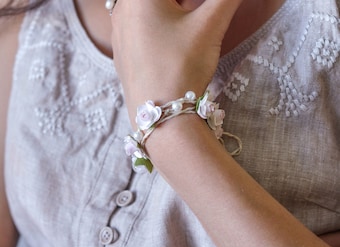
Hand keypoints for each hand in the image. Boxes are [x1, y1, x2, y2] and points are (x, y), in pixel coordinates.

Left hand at [110, 0, 241, 123]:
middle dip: (180, 4)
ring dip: (165, 8)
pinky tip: (166, 37)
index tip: (202, 10)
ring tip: (184, 17)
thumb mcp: (209, 26)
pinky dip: (151, 21)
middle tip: (193, 12)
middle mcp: (122, 9)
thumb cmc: (182, 66)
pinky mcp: (120, 52)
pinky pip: (132, 24)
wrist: (161, 115)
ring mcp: (117, 32)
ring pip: (140, 6)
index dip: (193, 2)